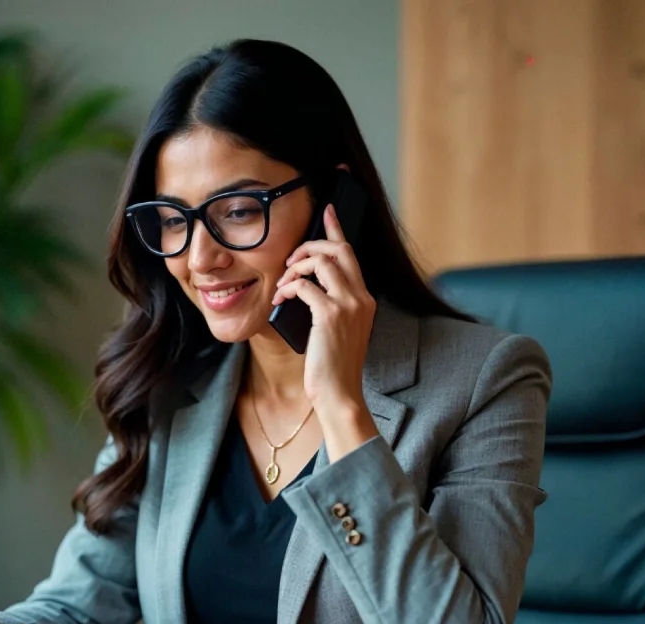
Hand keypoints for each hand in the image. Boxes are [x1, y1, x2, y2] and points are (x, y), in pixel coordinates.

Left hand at [272, 203, 379, 457]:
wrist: (338, 393)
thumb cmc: (331, 365)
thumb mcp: (336, 330)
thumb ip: (329, 304)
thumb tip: (304, 283)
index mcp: (364, 299)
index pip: (351, 254)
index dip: (337, 228)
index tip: (327, 209)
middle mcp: (361, 297)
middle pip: (338, 249)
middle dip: (310, 244)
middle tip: (290, 257)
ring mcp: (349, 305)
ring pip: (321, 261)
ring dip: (295, 267)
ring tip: (283, 283)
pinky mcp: (330, 315)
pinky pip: (305, 285)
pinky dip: (288, 288)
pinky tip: (280, 299)